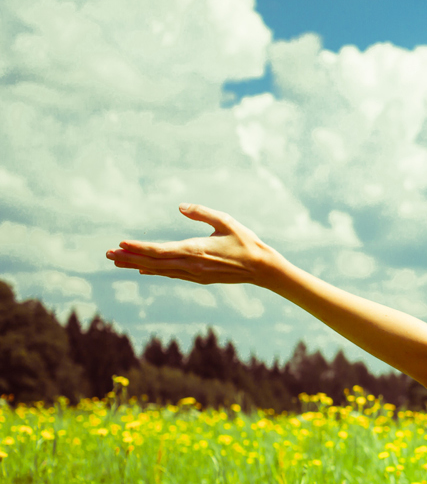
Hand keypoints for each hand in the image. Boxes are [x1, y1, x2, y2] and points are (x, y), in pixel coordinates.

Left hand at [106, 204, 282, 286]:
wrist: (262, 268)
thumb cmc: (246, 241)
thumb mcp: (226, 221)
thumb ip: (202, 212)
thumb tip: (180, 206)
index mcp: (195, 250)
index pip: (159, 251)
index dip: (138, 248)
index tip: (120, 244)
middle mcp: (191, 265)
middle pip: (153, 263)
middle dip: (129, 258)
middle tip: (107, 255)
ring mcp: (194, 274)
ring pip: (159, 270)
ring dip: (137, 265)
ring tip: (118, 262)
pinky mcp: (199, 277)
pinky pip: (171, 274)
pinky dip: (154, 271)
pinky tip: (142, 270)